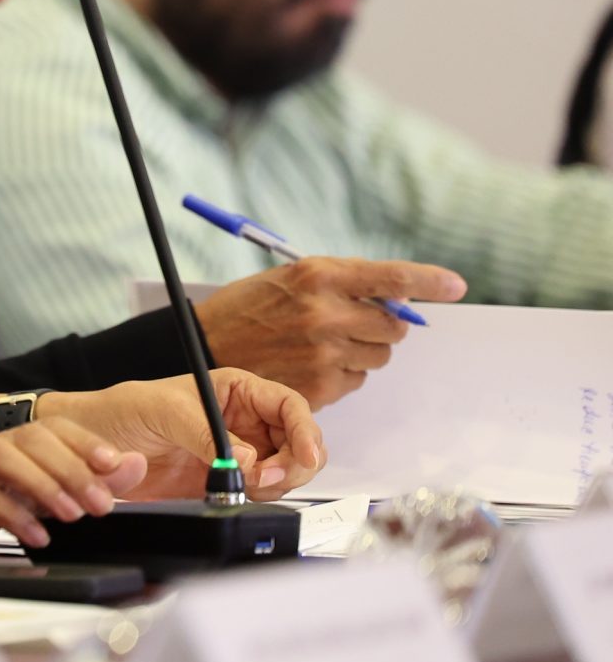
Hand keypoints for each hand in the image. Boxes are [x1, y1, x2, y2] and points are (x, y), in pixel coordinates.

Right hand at [0, 418, 149, 552]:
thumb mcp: (32, 495)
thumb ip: (82, 480)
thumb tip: (134, 465)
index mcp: (9, 445)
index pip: (51, 427)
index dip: (84, 440)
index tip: (114, 463)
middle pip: (30, 436)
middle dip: (72, 467)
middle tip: (101, 504)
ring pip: (1, 454)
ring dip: (43, 483)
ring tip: (72, 516)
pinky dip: (11, 514)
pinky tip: (37, 535)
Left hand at [52, 370, 326, 499]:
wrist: (97, 446)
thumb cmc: (126, 410)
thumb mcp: (165, 411)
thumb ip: (206, 433)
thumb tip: (246, 459)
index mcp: (238, 391)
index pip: (290, 406)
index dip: (306, 430)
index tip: (306, 456)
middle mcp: (247, 422)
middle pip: (299, 444)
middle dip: (293, 463)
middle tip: (263, 478)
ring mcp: (240, 454)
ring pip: (286, 472)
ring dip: (275, 483)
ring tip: (241, 484)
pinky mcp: (228, 483)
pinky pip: (261, 493)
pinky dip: (258, 498)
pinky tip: (232, 492)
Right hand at [197, 258, 463, 406]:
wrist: (205, 346)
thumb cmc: (249, 307)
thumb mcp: (292, 277)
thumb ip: (344, 284)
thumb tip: (399, 298)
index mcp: (319, 275)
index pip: (392, 277)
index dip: (430, 281)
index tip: (456, 286)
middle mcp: (326, 313)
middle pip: (394, 325)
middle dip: (384, 324)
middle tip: (355, 322)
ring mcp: (325, 353)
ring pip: (379, 356)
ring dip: (363, 350)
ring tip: (323, 344)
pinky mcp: (321, 386)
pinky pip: (357, 381)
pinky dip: (342, 374)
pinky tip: (310, 364)